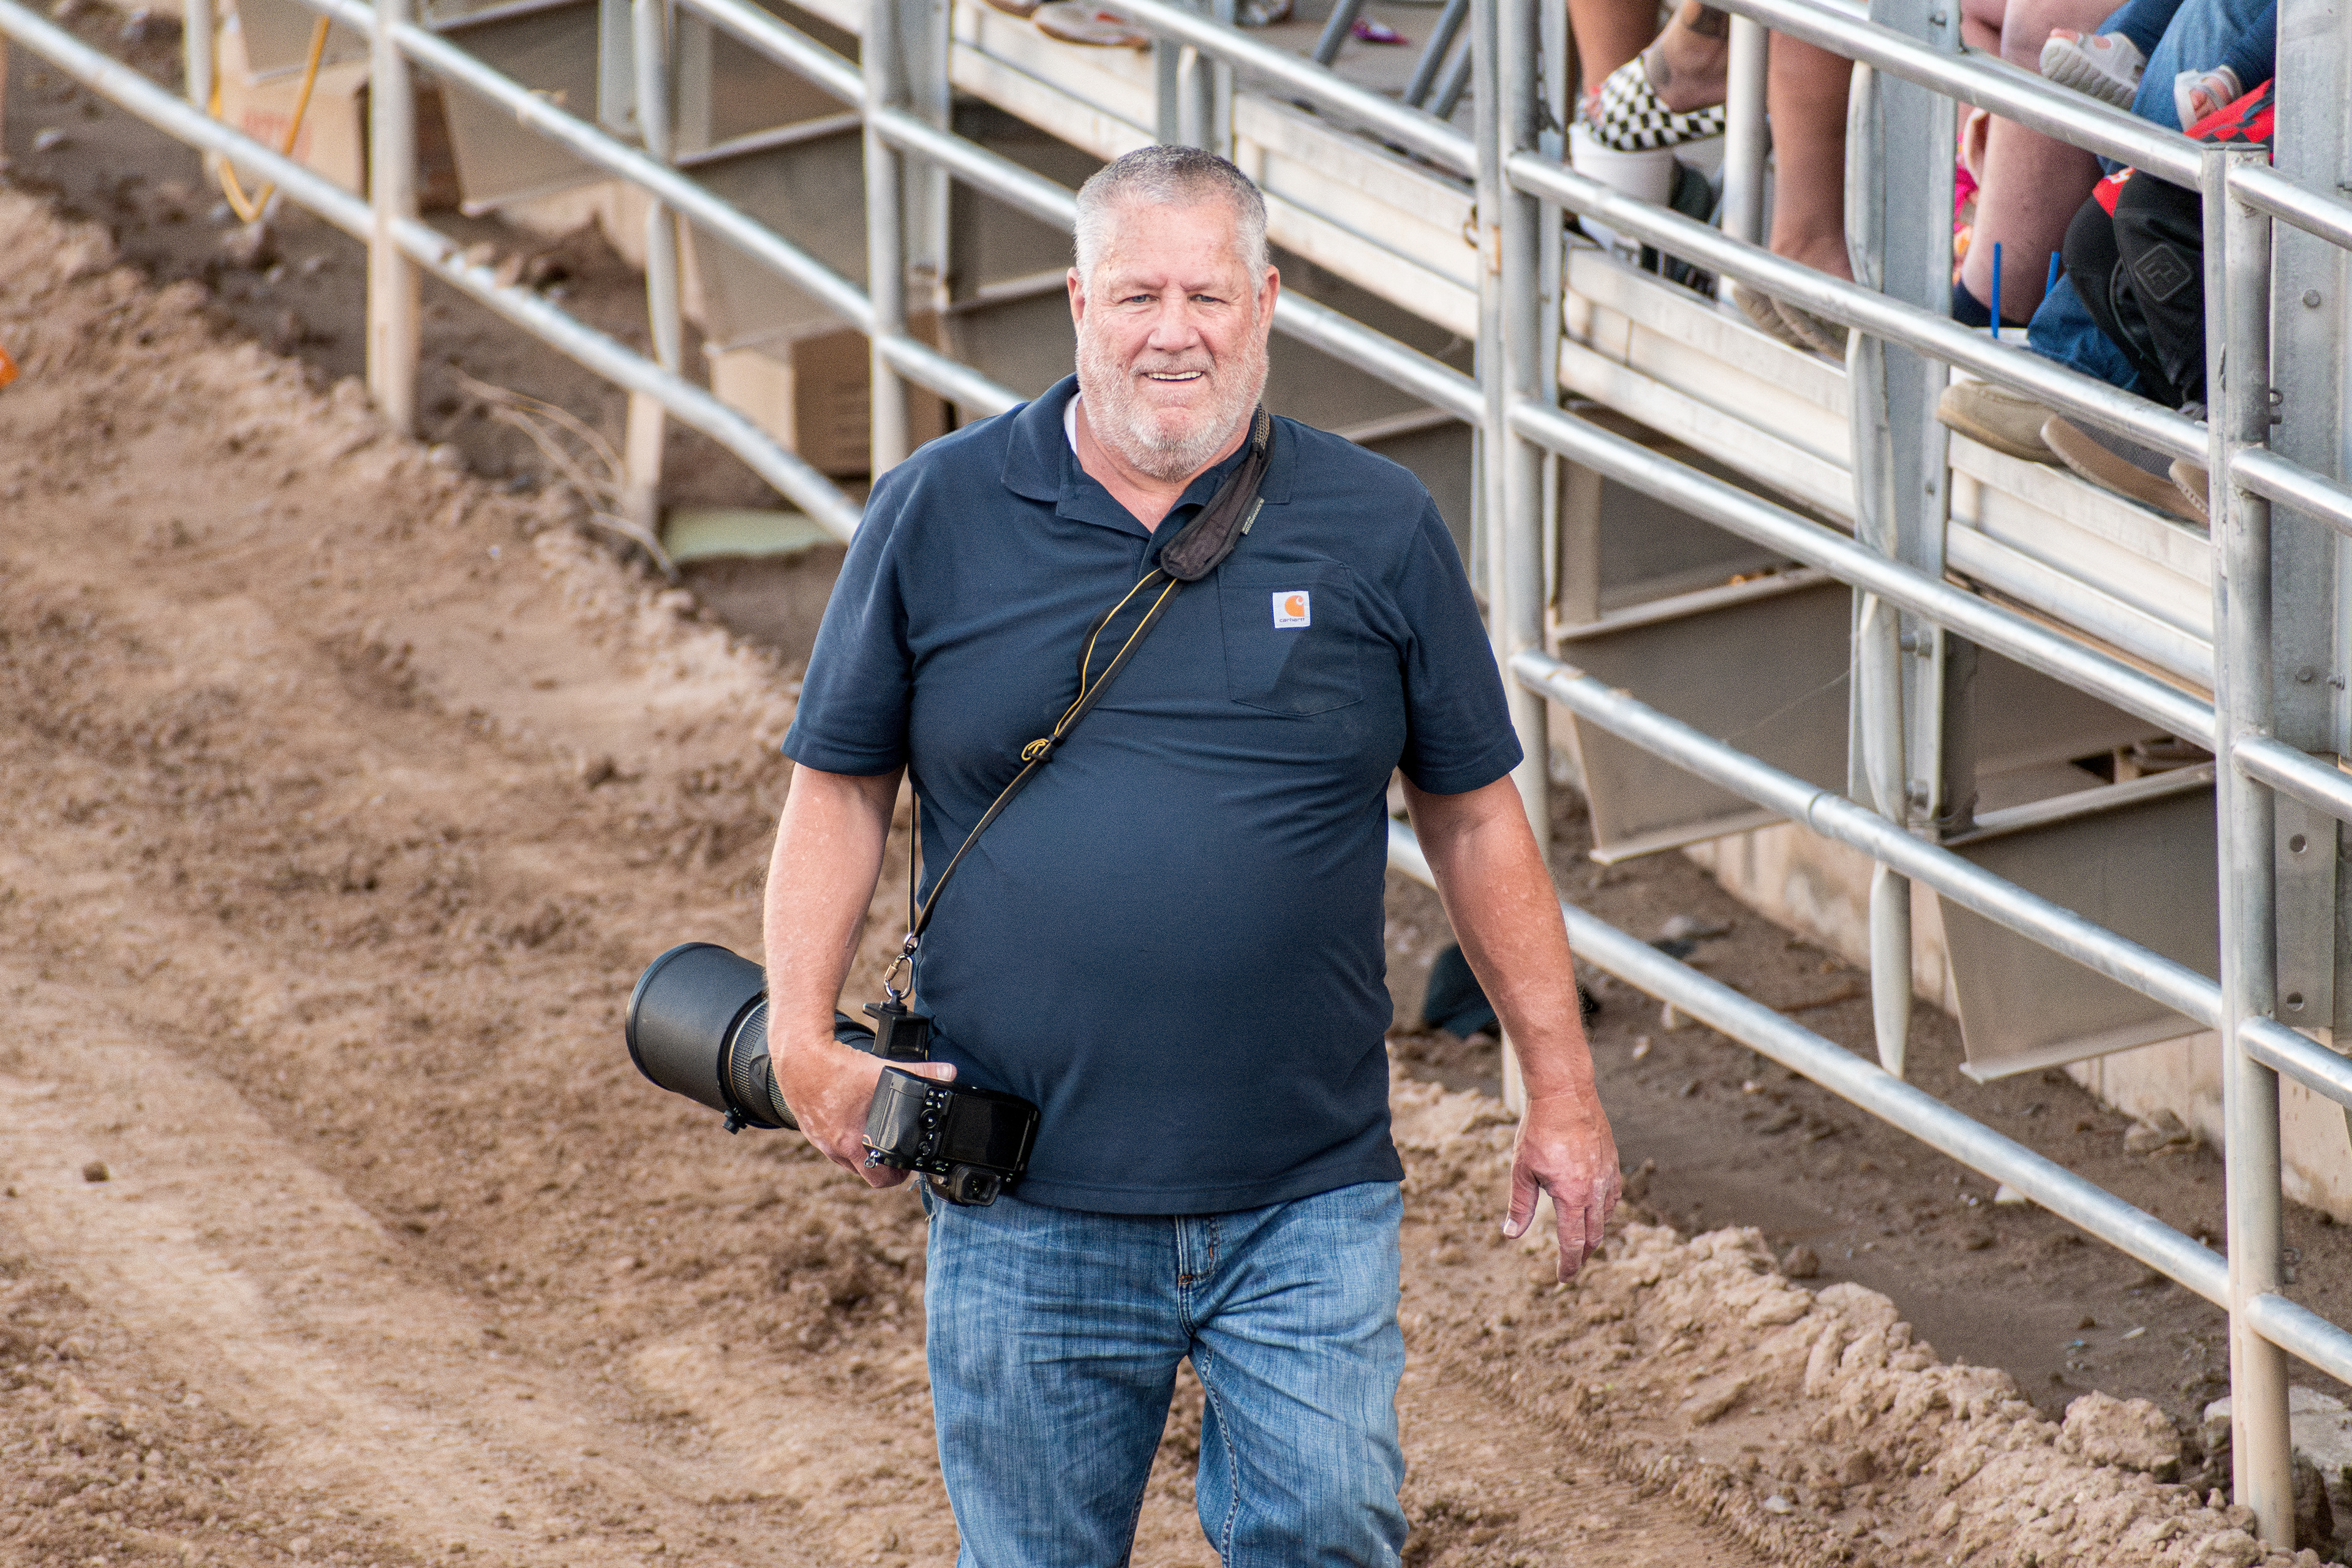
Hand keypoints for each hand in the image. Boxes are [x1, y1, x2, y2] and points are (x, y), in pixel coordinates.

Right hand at [774, 1035, 957, 1188]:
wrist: (799, 1054)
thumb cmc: (835, 1067)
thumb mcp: (884, 1070)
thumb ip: (921, 1072)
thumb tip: (947, 1072)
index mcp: (852, 1143)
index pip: (878, 1180)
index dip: (897, 1176)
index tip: (906, 1166)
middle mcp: (833, 1148)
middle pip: (862, 1172)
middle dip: (881, 1166)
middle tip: (895, 1152)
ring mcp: (818, 1139)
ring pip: (845, 1159)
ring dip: (861, 1154)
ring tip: (874, 1135)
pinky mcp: (808, 1127)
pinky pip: (830, 1143)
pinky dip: (843, 1138)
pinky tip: (852, 1119)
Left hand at [1501, 1086, 1620, 1281]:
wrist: (1565, 1094)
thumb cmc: (1538, 1130)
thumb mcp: (1521, 1170)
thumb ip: (1520, 1206)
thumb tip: (1511, 1236)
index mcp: (1571, 1196)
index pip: (1573, 1243)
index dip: (1568, 1265)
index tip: (1563, 1280)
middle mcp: (1594, 1190)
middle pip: (1593, 1236)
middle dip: (1583, 1255)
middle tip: (1573, 1267)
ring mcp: (1608, 1176)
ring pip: (1606, 1217)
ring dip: (1595, 1234)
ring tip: (1584, 1243)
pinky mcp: (1613, 1162)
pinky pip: (1614, 1196)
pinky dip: (1605, 1211)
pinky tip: (1597, 1212)